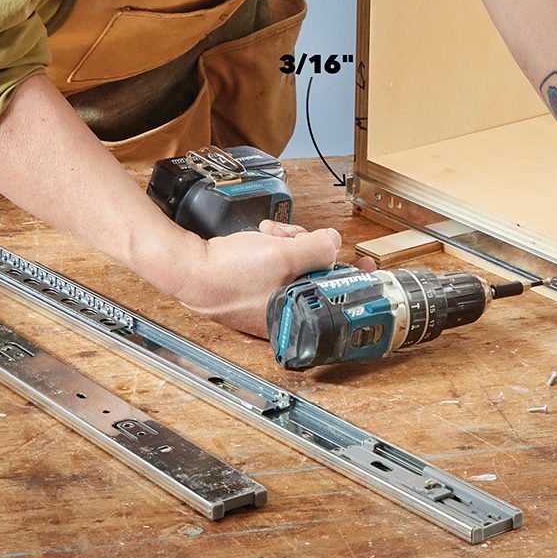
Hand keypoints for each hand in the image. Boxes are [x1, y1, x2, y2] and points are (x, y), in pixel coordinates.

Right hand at [173, 219, 341, 336]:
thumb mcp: (285, 257)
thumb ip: (318, 248)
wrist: (189, 267)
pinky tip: (263, 237)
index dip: (352, 277)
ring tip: (271, 237)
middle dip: (307, 247)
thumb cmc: (228, 275)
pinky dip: (273, 244)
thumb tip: (333, 241)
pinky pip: (277, 260)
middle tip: (294, 240)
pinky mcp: (257, 283)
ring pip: (297, 261)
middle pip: (316, 273)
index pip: (336, 298)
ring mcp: (270, 298)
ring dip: (288, 241)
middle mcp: (284, 313)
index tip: (367, 265)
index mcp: (293, 320)